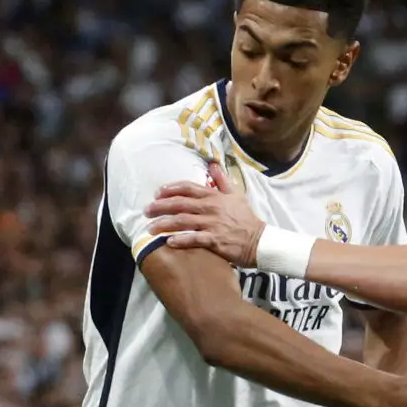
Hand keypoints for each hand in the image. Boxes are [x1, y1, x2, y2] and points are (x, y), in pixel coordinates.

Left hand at [147, 161, 264, 265]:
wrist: (260, 240)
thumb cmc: (246, 218)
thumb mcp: (236, 194)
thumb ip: (222, 180)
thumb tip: (213, 164)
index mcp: (214, 196)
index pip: (188, 188)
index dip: (170, 189)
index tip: (157, 193)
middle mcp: (210, 208)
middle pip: (180, 204)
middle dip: (160, 207)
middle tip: (146, 211)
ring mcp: (212, 224)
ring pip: (183, 221)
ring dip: (164, 224)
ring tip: (150, 229)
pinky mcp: (215, 240)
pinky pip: (194, 239)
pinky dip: (181, 240)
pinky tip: (169, 242)